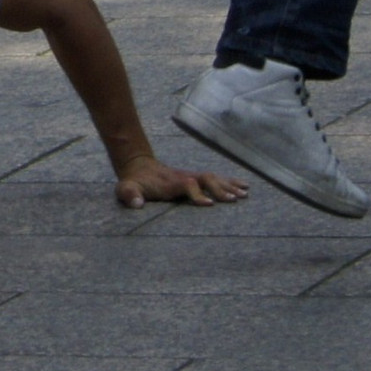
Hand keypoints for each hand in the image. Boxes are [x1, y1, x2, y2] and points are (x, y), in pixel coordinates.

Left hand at [114, 156, 249, 208]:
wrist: (138, 166)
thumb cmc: (134, 183)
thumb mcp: (125, 189)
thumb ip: (129, 195)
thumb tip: (136, 204)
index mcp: (170, 183)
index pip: (187, 185)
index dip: (197, 194)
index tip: (209, 204)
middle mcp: (184, 177)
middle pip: (205, 179)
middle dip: (219, 189)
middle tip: (234, 200)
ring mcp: (191, 176)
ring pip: (213, 178)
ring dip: (228, 185)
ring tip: (245, 194)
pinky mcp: (195, 178)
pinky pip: (216, 178)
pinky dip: (230, 181)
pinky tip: (244, 187)